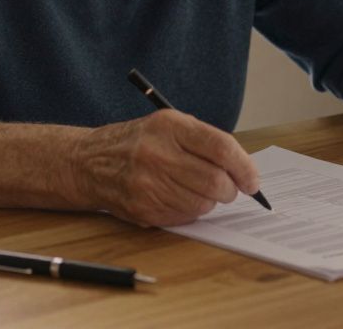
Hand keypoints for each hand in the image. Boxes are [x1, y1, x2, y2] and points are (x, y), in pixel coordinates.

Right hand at [70, 110, 261, 226]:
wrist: (90, 162)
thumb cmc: (139, 142)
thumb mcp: (169, 125)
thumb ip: (205, 142)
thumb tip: (243, 169)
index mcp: (169, 126)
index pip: (221, 148)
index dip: (244, 167)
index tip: (252, 180)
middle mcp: (157, 153)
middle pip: (215, 181)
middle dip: (231, 189)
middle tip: (230, 189)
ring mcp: (148, 184)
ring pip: (203, 203)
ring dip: (211, 201)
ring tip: (199, 190)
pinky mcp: (143, 208)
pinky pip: (185, 217)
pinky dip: (191, 211)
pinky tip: (180, 197)